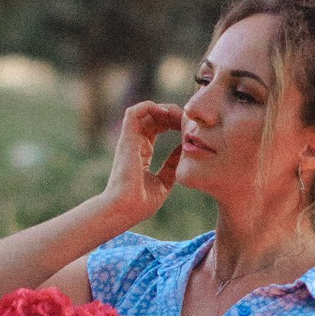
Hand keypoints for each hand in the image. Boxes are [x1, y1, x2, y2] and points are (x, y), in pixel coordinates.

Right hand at [106, 95, 184, 223]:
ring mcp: (130, 140)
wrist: (126, 208)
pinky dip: (149, 107)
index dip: (172, 123)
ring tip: (177, 114)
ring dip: (162, 108)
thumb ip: (172, 166)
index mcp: (141, 153)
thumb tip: (184, 151)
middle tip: (186, 118)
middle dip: (170, 113)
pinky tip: (166, 113)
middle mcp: (134, 143)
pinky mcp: (127, 139)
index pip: (156, 128)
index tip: (188, 126)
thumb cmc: (141, 202)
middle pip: (152, 118)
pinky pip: (134, 112)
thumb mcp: (164, 182)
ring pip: (144, 112)